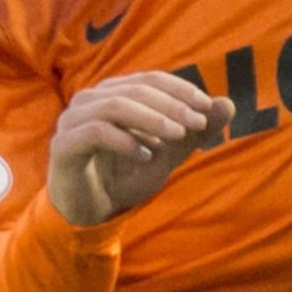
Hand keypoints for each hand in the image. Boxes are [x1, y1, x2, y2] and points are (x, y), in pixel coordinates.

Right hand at [46, 72, 234, 226]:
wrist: (90, 212)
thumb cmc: (125, 175)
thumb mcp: (169, 154)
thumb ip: (194, 131)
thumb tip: (228, 104)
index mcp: (113, 93)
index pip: (151, 79)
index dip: (181, 90)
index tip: (207, 108)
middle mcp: (90, 100)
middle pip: (136, 89)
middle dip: (172, 105)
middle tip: (197, 124)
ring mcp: (72, 120)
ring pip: (115, 106)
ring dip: (152, 119)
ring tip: (177, 137)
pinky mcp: (63, 145)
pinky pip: (96, 132)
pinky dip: (126, 142)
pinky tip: (146, 156)